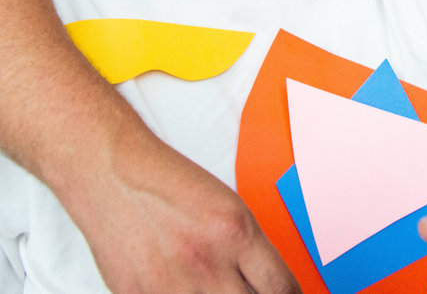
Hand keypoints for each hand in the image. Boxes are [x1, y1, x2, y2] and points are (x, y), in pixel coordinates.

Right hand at [60, 129, 297, 293]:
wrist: (113, 176)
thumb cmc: (172, 187)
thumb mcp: (228, 208)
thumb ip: (250, 252)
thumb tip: (268, 290)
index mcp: (236, 232)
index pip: (280, 288)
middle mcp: (207, 262)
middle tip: (247, 290)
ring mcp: (170, 286)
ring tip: (214, 287)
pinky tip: (183, 289)